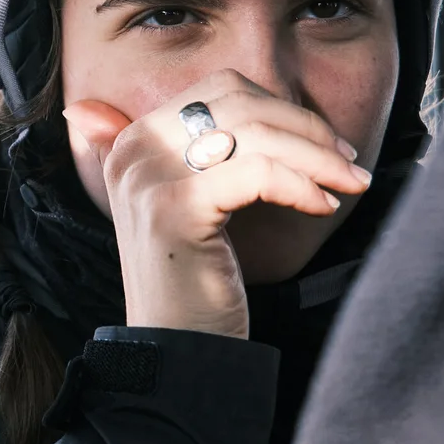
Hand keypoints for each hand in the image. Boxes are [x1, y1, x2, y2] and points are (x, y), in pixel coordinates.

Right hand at [64, 69, 371, 339]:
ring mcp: (149, 178)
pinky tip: (322, 207)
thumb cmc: (196, 283)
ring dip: (318, 156)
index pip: (221, 90)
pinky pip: (257, 173)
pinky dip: (301, 185)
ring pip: (255, 133)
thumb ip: (179, 152)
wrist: (178, 353)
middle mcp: (133, 151)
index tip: (327, 144)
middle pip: (241, 103)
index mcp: (132, 142)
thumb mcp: (189, 206)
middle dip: (308, 128)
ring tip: (352, 183)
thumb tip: (92, 106)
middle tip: (350, 163)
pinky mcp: (175, 209)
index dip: (283, 109)